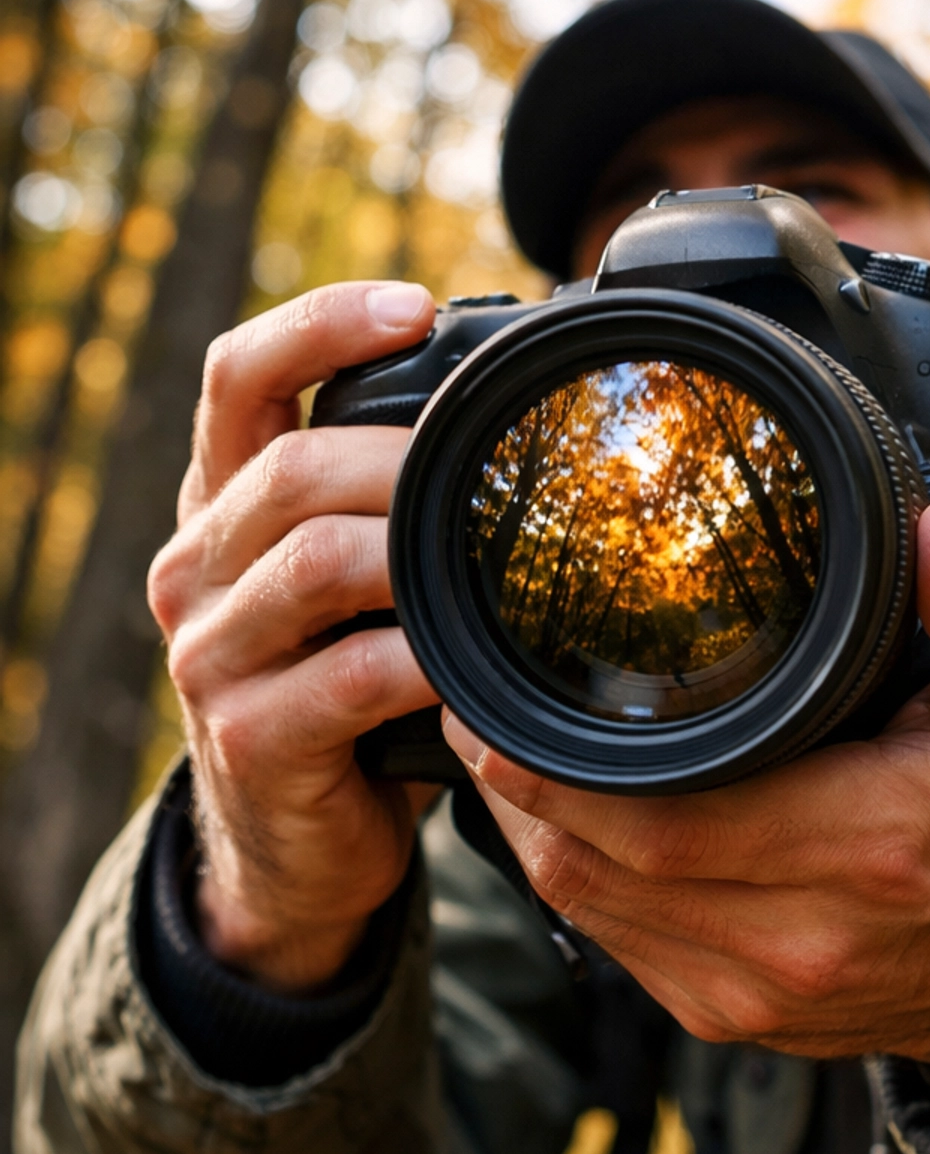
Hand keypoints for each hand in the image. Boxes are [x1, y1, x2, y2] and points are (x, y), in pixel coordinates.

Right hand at [148, 281, 441, 993]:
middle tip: (498, 466)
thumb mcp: (350, 586)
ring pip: (315, 563)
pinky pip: (347, 677)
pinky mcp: (249, 738)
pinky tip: (473, 662)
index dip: (320, 323)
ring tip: (494, 558)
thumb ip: (385, 505)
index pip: (240, 376)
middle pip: (290, 470)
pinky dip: (425, 661)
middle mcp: (193, 568)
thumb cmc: (345, 695)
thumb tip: (512, 416)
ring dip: (418, 553)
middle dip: (405, 458)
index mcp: (219, 508)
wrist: (294, 847)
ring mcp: (209, 656)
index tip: (417, 306)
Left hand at [444, 502, 929, 1060]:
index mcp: (867, 848)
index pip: (671, 820)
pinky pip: (611, 947)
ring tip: (491, 753)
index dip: (565, 771)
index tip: (500, 703)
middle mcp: (802, 937)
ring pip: (592, 911)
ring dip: (530, 833)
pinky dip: (571, 881)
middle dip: (521, 789)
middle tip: (470, 708)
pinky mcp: (725, 1018)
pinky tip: (551, 822)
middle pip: (605, 867)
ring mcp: (755, 991)